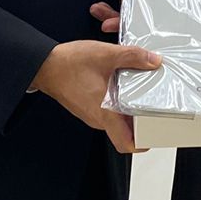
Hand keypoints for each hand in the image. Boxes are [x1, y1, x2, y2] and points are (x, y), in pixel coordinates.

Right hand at [31, 38, 160, 153]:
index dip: (143, 143)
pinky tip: (122, 87)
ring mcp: (92, 114)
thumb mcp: (105, 55)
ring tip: (140, 94)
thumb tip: (152, 60)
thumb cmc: (67, 65)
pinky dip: (118, 104)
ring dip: (129, 111)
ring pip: (116, 121)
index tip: (155, 133)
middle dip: (141, 123)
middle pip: (124, 132)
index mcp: (104, 113)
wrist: (45, 65)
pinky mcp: (88, 107)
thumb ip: (132, 56)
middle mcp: (98, 118)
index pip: (125, 144)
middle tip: (153, 108)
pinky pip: (108, 112)